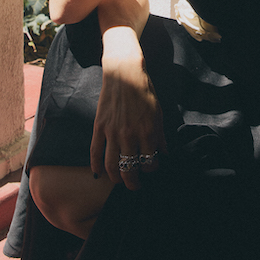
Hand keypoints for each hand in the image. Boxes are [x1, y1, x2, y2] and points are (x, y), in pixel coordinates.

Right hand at [90, 27, 165, 189]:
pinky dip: (96, 166)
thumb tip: (164, 153)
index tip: (151, 168)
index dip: (151, 169)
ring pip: (111, 165)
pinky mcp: (99, 126)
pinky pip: (95, 152)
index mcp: (147, 131)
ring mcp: (112, 132)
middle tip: (135, 186)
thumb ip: (160, 135)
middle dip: (133, 182)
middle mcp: (129, 135)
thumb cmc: (144, 91)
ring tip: (119, 182)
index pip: (149, 162)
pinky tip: (98, 174)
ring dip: (115, 179)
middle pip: (129, 169)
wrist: (124, 73)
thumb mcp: (158, 112)